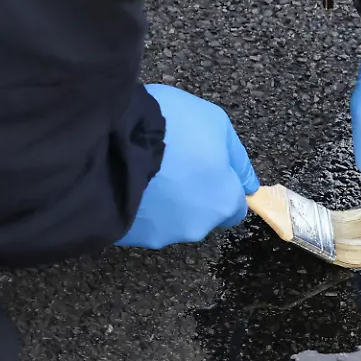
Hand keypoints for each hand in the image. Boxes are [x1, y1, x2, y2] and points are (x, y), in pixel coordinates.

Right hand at [116, 84, 258, 248]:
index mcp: (223, 203)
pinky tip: (126, 180)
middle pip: (200, 214)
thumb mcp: (216, 123)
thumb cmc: (171, 129)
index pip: (235, 208)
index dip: (223, 187)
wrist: (111, 140)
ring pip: (168, 219)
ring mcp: (159, 235)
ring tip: (145, 169)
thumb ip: (237, 158)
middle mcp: (195, 227)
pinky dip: (136, 205)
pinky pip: (138, 221)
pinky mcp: (127, 237)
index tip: (208, 169)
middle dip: (191, 194)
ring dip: (163, 201)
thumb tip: (249, 184)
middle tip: (173, 164)